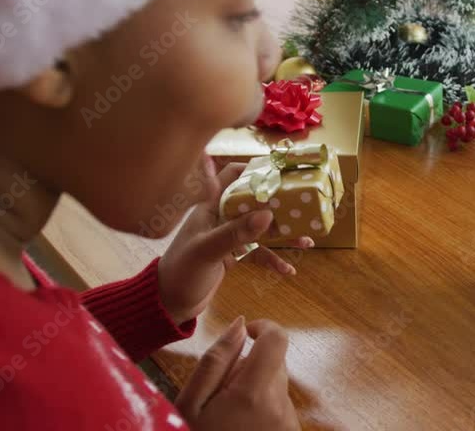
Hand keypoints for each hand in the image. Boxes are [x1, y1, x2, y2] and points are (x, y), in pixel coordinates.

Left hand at [158, 161, 312, 324]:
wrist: (168, 304)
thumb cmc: (182, 272)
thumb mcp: (208, 251)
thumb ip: (235, 232)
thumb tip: (268, 214)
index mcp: (210, 206)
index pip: (232, 176)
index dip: (255, 170)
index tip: (281, 173)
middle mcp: (221, 216)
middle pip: (254, 202)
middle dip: (279, 204)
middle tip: (304, 206)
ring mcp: (228, 236)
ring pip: (260, 229)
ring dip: (282, 235)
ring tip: (307, 241)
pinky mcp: (232, 255)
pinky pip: (258, 253)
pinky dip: (272, 260)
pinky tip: (288, 271)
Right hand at [176, 318, 299, 430]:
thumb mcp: (191, 403)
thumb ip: (215, 359)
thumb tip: (240, 324)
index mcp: (254, 393)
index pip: (277, 339)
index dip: (264, 328)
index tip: (247, 333)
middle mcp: (279, 405)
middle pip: (274, 361)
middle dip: (249, 365)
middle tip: (220, 392)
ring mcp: (288, 421)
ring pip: (276, 383)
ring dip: (254, 388)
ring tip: (228, 415)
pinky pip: (279, 405)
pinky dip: (261, 407)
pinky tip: (240, 426)